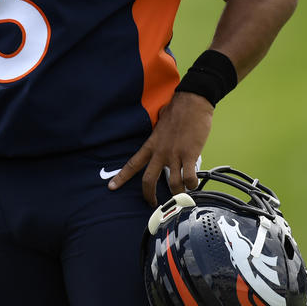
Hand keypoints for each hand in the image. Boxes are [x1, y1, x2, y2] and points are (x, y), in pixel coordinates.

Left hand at [107, 92, 212, 206]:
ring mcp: (175, 154)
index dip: (121, 177)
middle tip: (153, 204)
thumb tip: (161, 137)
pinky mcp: (190, 154)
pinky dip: (192, 184)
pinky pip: (190, 177)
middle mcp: (160, 152)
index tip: (112, 187)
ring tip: (181, 194)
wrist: (192, 101)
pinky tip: (194, 184)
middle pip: (149, 180)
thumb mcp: (160, 124)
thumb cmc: (177, 110)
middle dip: (149, 196)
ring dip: (177, 193)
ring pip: (173, 184)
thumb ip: (158, 135)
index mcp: (151, 144)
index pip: (132, 164)